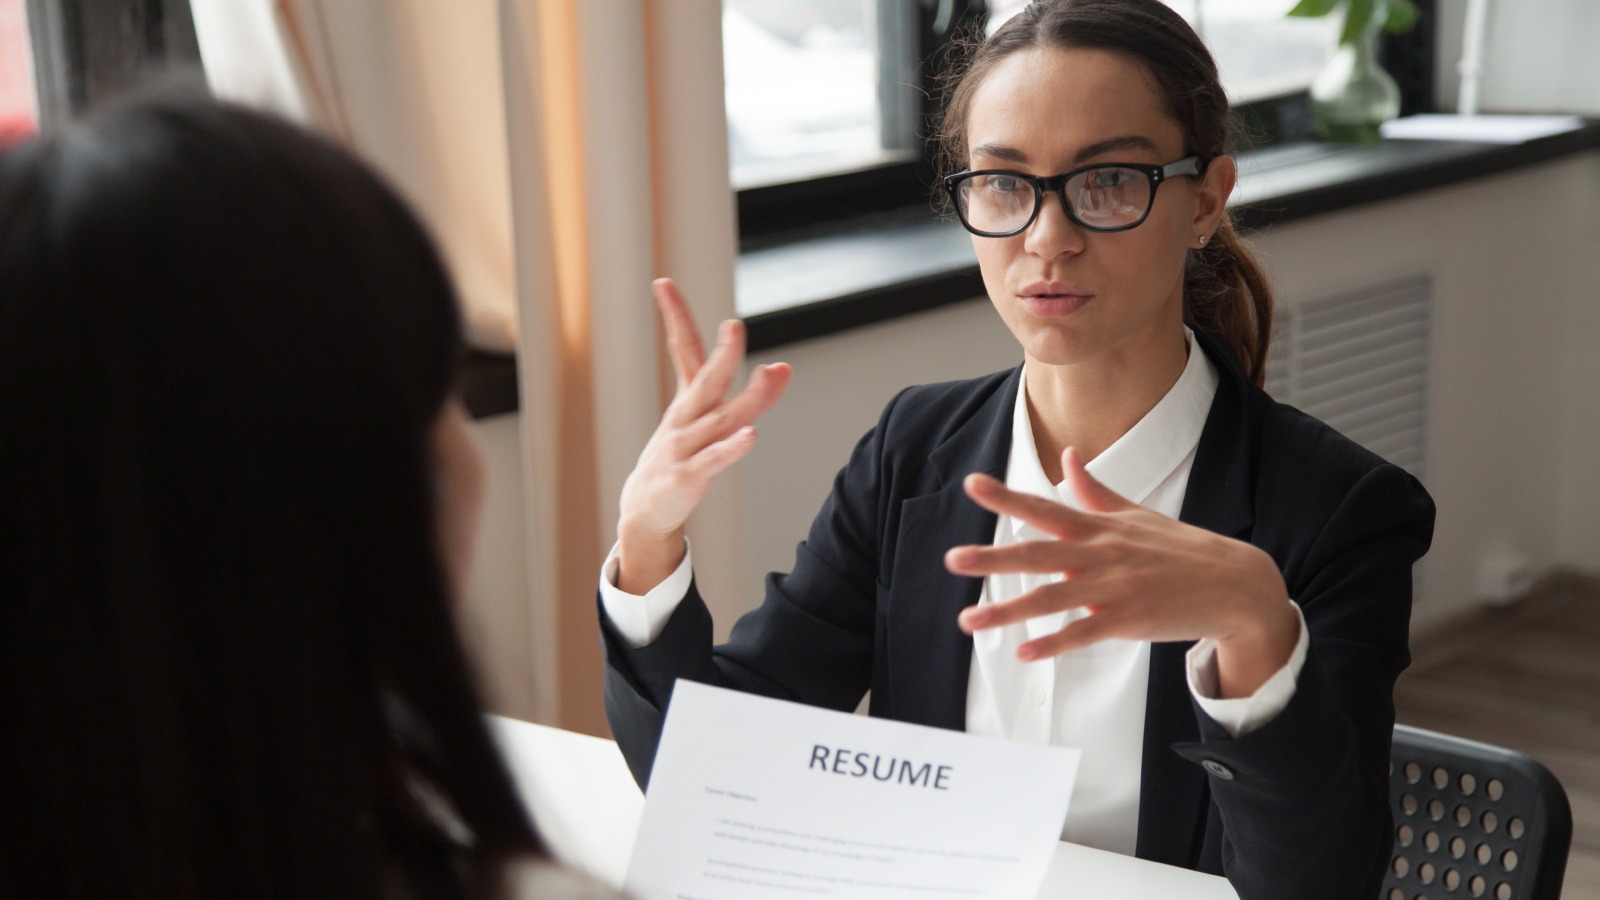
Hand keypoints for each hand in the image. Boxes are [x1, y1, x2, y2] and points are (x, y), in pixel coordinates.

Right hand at [615, 278, 791, 593]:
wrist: (645, 509)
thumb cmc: (679, 458)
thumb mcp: (707, 422)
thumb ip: (747, 395)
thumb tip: (782, 367)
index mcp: (687, 401)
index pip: (682, 350)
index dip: (674, 316)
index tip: (662, 283)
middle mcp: (685, 418)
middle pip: (707, 380)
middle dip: (723, 353)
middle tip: (734, 326)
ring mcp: (684, 447)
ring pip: (719, 419)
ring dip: (747, 398)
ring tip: (770, 374)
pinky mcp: (687, 476)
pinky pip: (713, 460)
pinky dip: (732, 448)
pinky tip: (751, 436)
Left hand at [944, 448, 1298, 697]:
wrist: (1234, 584)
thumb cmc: (1181, 548)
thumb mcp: (1135, 514)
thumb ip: (1094, 490)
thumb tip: (1069, 456)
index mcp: (1099, 528)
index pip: (1044, 508)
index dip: (1007, 497)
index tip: (972, 485)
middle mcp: (1101, 554)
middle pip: (1038, 553)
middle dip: (993, 557)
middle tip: (953, 559)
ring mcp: (1114, 588)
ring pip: (1052, 598)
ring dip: (1008, 610)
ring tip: (968, 619)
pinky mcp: (1129, 620)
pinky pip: (1083, 634)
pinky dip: (1053, 643)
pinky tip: (1023, 652)